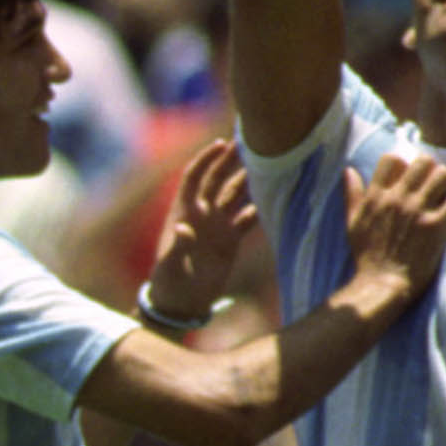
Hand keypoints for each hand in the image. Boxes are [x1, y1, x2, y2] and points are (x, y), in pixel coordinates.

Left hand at [147, 138, 257, 321]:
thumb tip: (184, 228)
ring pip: (236, 194)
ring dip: (249, 179)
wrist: (181, 303)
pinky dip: (260, 209)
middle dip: (232, 161)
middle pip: (218, 179)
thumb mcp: (169, 266)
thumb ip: (178, 246)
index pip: (194, 177)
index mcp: (183, 212)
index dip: (206, 159)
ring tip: (269, 163)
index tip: (221, 144)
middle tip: (251, 143)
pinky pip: (247, 218)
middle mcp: (202, 213)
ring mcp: (218, 225)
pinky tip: (277, 199)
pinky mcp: (231, 240)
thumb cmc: (168, 283)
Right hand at [341, 150, 445, 302]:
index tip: (408, 177)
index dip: (404, 164)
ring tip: (444, 196)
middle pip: (424, 162)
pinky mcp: (436, 226)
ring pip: (444, 175)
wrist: (382, 284)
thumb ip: (352, 195)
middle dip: (430, 170)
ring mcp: (418, 211)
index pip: (392, 159)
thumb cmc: (366, 256)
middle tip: (433, 185)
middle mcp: (398, 198)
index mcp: (376, 196)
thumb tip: (348, 171)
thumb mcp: (352, 223)